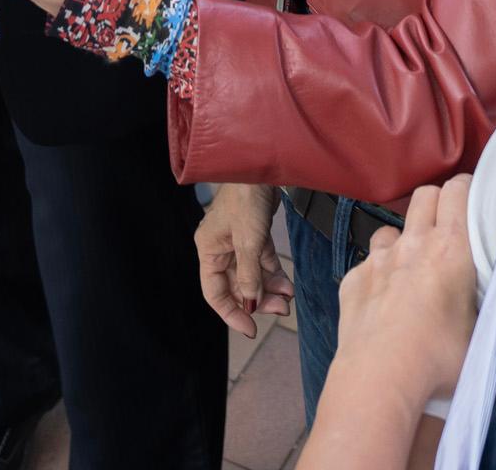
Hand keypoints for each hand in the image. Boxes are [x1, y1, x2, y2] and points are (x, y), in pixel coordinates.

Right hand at [196, 181, 290, 336]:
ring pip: (251, 276)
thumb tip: (252, 303)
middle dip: (256, 300)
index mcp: (208, 250)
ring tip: (286, 300)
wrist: (262, 166)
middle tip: (279, 311)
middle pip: (235, 286)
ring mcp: (238, 242)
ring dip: (269, 289)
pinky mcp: (254, 235)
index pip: (215, 292)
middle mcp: (220, 249)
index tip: (250, 328)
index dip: (231, 312)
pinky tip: (287, 286)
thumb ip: (249, 274)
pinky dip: (274, 274)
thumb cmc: (247, 198)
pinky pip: (262, 262)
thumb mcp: (248, 241)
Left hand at [332, 177, 479, 414]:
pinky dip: (378, 272)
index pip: (458, 190)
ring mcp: (379, 259)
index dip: (467, 189)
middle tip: (448, 229)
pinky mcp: (353, 278)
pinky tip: (383, 299)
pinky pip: (368, 262)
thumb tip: (487, 290)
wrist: (381, 376)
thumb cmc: (439, 358)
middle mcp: (413, 243)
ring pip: (391, 227)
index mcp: (451, 249)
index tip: (475, 200)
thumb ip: (483, 299)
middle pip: (425, 195)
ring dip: (404, 238)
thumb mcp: (480, 329)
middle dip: (437, 203)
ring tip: (412, 267)